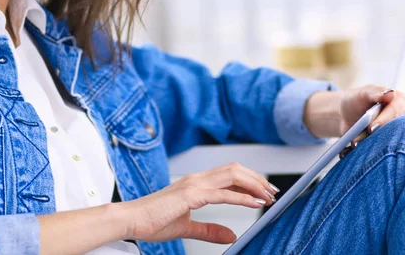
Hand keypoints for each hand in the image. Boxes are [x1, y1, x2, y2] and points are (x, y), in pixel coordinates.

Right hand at [120, 163, 278, 243]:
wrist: (132, 219)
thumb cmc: (153, 220)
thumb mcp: (187, 227)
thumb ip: (210, 230)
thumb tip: (231, 234)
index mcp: (195, 183)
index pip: (229, 174)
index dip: (249, 180)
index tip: (264, 192)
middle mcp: (196, 179)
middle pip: (235, 169)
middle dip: (257, 178)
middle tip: (273, 192)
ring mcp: (194, 184)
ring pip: (232, 175)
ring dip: (254, 184)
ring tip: (268, 196)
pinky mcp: (191, 195)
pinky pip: (222, 193)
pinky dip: (242, 197)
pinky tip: (255, 203)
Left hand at [339, 84, 404, 148]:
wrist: (345, 115)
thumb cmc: (356, 100)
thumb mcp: (363, 93)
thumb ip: (376, 92)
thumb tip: (391, 93)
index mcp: (402, 102)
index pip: (397, 111)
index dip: (384, 119)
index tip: (371, 127)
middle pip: (395, 129)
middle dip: (377, 135)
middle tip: (359, 140)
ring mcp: (397, 133)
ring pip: (389, 141)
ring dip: (371, 144)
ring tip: (354, 143)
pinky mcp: (388, 144)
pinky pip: (383, 151)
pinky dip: (369, 151)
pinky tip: (355, 149)